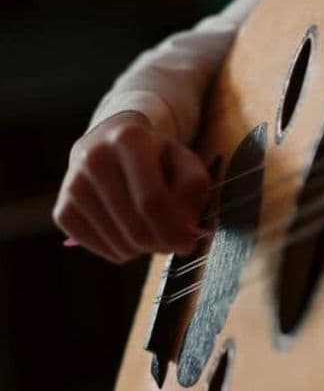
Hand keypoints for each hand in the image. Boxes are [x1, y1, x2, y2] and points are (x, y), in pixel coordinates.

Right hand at [53, 111, 210, 263]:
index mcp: (130, 140)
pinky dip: (119, 251)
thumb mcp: (186, 162)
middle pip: (135, 225)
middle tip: (173, 245)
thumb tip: (184, 230)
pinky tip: (128, 233)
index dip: (174, 229)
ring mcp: (73, 184)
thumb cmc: (158, 158)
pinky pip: (97, 247)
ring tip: (151, 231)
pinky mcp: (62, 209)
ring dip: (143, 249)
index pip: (152, 200)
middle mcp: (94, 158)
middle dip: (161, 243)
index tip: (188, 243)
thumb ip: (193, 191)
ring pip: (117, 242)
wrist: (112, 145)